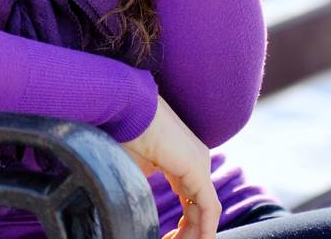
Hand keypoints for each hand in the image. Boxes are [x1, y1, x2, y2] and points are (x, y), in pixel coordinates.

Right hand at [118, 93, 220, 238]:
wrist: (125, 106)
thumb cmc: (121, 131)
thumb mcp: (131, 169)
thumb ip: (140, 189)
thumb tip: (134, 211)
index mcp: (181, 161)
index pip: (190, 200)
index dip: (182, 225)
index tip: (165, 238)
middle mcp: (196, 162)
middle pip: (200, 208)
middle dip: (187, 233)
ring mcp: (199, 164)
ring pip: (206, 210)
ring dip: (194, 234)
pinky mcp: (197, 168)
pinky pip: (209, 207)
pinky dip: (205, 228)